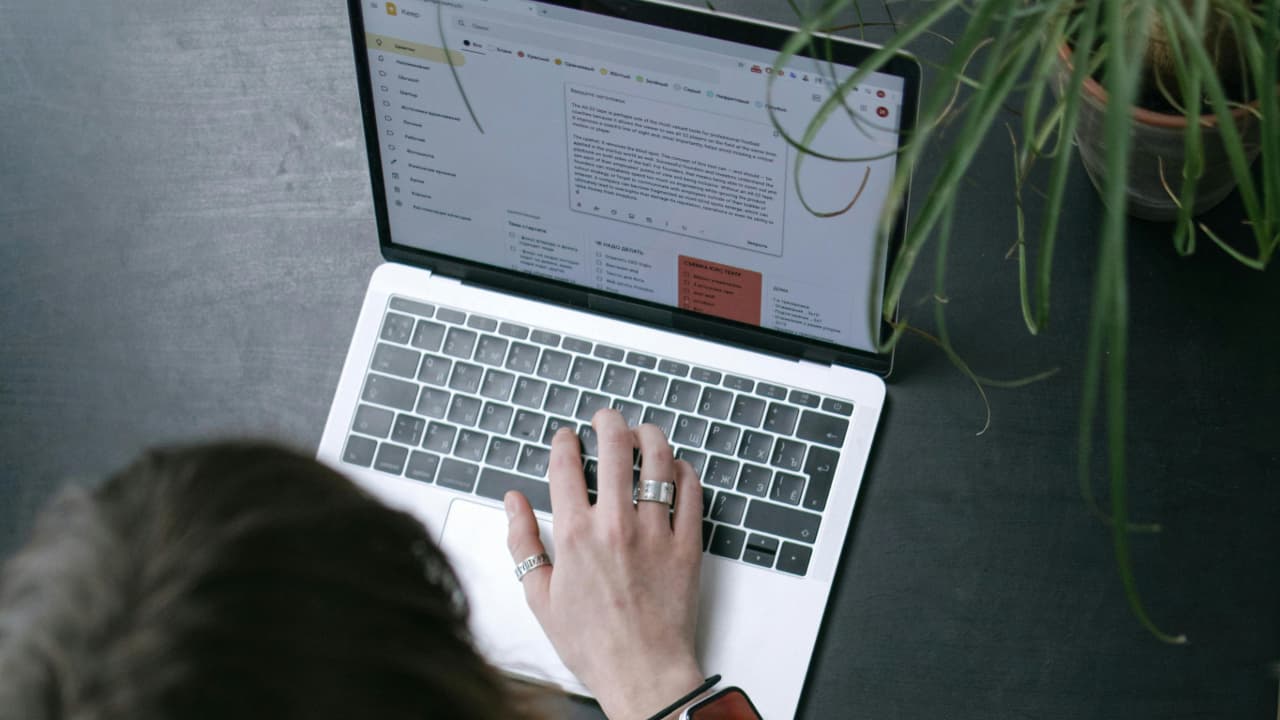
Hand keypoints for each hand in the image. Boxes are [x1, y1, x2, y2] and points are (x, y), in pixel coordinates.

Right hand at [505, 408, 704, 719]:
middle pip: (615, 447)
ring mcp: (656, 532)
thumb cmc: (593, 643)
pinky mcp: (687, 544)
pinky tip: (675, 468)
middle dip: (608, 422)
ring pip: (658, 460)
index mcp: (575, 535)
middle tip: (606, 419)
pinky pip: (691, 492)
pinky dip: (684, 471)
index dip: (565, 441)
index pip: (567, 465)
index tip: (567, 437)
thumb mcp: (540, 596)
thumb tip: (512, 502)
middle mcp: (615, 525)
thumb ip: (523, 542)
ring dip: (649, 436)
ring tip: (643, 433)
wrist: (642, 673)